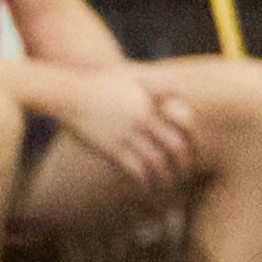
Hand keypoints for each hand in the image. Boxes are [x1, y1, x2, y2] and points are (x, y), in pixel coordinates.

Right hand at [26, 61, 200, 187]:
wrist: (67, 94)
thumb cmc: (100, 82)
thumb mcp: (132, 73)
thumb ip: (158, 80)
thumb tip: (181, 91)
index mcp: (151, 103)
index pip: (184, 124)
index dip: (193, 140)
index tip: (194, 152)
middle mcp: (142, 120)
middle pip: (175, 146)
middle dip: (184, 164)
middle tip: (188, 176)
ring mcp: (126, 135)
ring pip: (157, 162)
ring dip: (167, 178)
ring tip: (169, 188)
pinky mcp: (111, 148)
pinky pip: (135, 170)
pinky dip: (144, 182)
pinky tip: (146, 188)